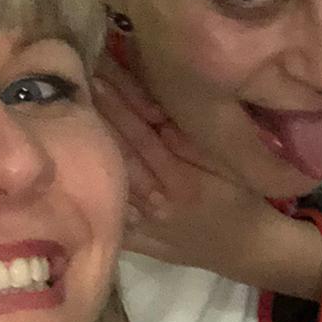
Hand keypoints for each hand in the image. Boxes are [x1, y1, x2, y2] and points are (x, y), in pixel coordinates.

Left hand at [92, 57, 276, 273]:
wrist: (250, 251)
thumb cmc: (245, 200)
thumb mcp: (232, 168)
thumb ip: (195, 142)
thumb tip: (159, 108)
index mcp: (183, 181)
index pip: (144, 134)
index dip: (122, 101)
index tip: (103, 71)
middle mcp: (157, 202)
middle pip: (121, 152)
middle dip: (100, 115)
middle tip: (77, 81)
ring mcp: (143, 225)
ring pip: (110, 179)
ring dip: (92, 146)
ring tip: (70, 113)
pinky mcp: (137, 241)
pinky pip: (109, 215)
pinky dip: (90, 191)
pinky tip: (73, 168)